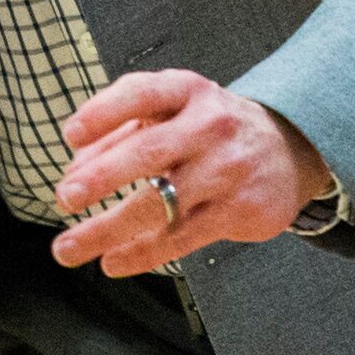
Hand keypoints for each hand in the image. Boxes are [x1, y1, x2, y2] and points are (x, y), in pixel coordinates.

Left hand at [49, 70, 335, 276]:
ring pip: (161, 205)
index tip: (70, 135)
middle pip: (149, 151)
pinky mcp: (238, 211)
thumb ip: (119, 133)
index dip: (103, 112)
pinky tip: (112, 262)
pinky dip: (141, 254)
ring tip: (68, 248)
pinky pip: (181, 237)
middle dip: (102, 176)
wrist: (290, 149)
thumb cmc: (210, 128)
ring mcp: (226, 170)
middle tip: (65, 197)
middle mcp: (209, 126)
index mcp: (188, 91)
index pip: (141, 94)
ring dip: (108, 229)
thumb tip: (73, 169)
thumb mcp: (172, 112)